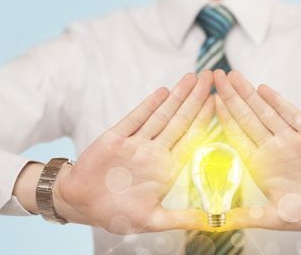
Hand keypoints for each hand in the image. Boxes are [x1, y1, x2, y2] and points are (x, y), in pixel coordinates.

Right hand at [53, 71, 213, 233]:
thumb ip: (181, 219)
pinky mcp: (116, 137)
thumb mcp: (152, 220)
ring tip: (192, 77)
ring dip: (177, 96)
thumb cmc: (115, 214)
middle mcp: (155, 152)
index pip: (191, 139)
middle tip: (210, 77)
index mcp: (166, 169)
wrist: (80, 203)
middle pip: (180, 120)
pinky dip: (149, 105)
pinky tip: (163, 92)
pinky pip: (135, 118)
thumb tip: (213, 222)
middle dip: (196, 99)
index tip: (219, 102)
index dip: (205, 120)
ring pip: (161, 115)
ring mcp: (136, 143)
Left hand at [214, 70, 300, 230]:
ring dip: (249, 94)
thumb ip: (247, 216)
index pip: (236, 136)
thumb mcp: (276, 217)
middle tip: (215, 77)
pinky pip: (290, 114)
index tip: (208, 101)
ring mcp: (289, 139)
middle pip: (246, 118)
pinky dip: (277, 102)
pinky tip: (263, 89)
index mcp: (260, 165)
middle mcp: (271, 148)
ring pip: (264, 112)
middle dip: (230, 97)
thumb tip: (216, 223)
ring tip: (233, 76)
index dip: (222, 118)